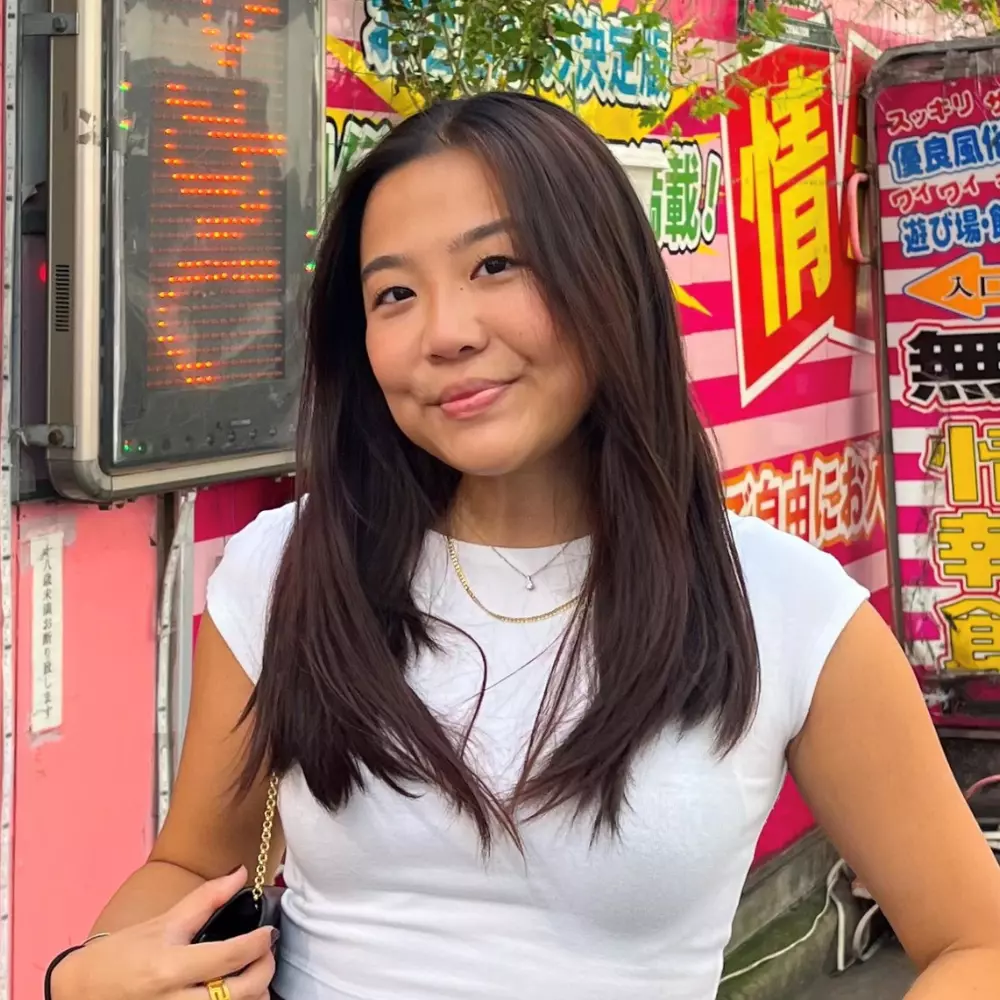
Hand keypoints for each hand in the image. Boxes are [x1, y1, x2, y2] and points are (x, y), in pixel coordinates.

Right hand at [51, 868, 276, 999]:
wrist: (82, 992)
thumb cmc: (121, 956)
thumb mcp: (164, 923)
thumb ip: (206, 899)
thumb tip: (240, 874)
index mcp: (171, 967)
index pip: (231, 956)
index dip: (260, 943)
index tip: (268, 933)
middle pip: (243, 993)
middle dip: (264, 970)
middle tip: (264, 953)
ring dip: (254, 995)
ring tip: (252, 975)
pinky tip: (233, 993)